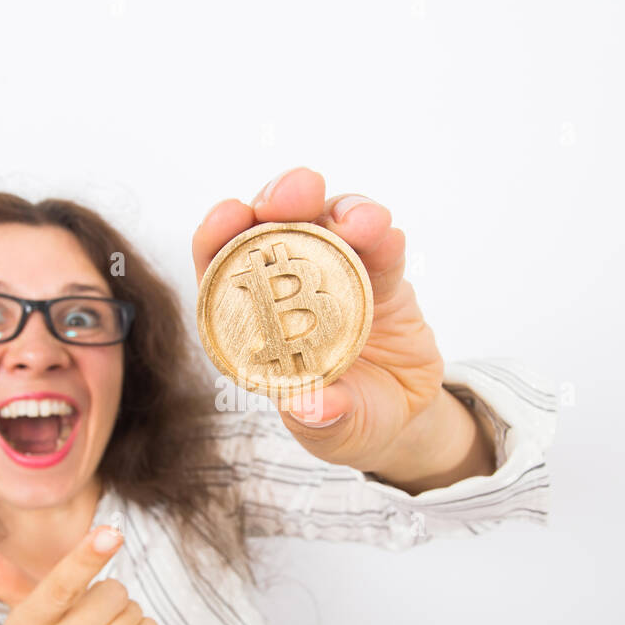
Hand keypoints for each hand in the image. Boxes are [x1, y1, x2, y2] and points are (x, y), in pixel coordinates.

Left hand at [193, 166, 445, 473]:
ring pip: (331, 222)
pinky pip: (382, 247)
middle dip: (280, 198)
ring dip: (342, 210)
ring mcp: (337, 274)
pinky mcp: (383, 275)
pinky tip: (388, 236)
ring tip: (359, 221)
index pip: (223, 270)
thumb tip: (309, 406)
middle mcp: (291, 288)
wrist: (405, 418)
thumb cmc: (349, 421)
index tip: (229, 214)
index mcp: (256, 322)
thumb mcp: (334, 432)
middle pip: (275, 227)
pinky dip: (384, 236)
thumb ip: (322, 421)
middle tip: (295, 192)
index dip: (219, 236)